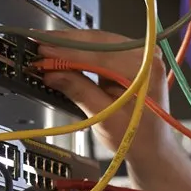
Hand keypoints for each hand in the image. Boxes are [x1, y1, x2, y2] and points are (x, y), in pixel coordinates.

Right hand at [39, 30, 174, 169]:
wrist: (151, 147)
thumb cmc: (136, 138)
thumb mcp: (105, 118)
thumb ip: (79, 92)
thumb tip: (53, 73)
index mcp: (146, 71)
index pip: (100, 55)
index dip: (68, 52)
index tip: (43, 51)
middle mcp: (147, 57)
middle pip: (98, 42)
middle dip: (66, 44)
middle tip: (38, 44)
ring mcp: (140, 55)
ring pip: (97, 42)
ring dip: (71, 45)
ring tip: (45, 47)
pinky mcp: (129, 58)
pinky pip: (101, 48)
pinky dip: (81, 51)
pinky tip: (62, 51)